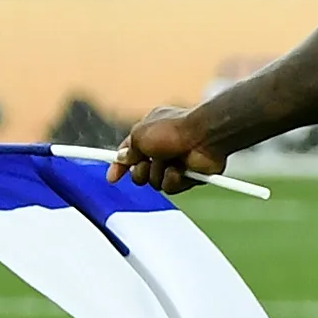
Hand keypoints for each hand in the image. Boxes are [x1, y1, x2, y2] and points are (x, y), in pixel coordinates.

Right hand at [109, 106, 223, 194]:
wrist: (205, 137)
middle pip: (139, 172)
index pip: (128, 151)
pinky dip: (173, 179)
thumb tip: (121, 158)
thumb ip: (128, 148)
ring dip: (158, 174)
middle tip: (146, 164)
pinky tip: (180, 170)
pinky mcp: (187, 176)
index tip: (112, 178)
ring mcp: (175, 163)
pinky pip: (170, 187)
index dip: (119, 165)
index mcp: (150, 132)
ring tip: (169, 163)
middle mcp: (162, 148)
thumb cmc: (173, 130)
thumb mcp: (140, 134)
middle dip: (139, 172)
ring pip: (154, 182)